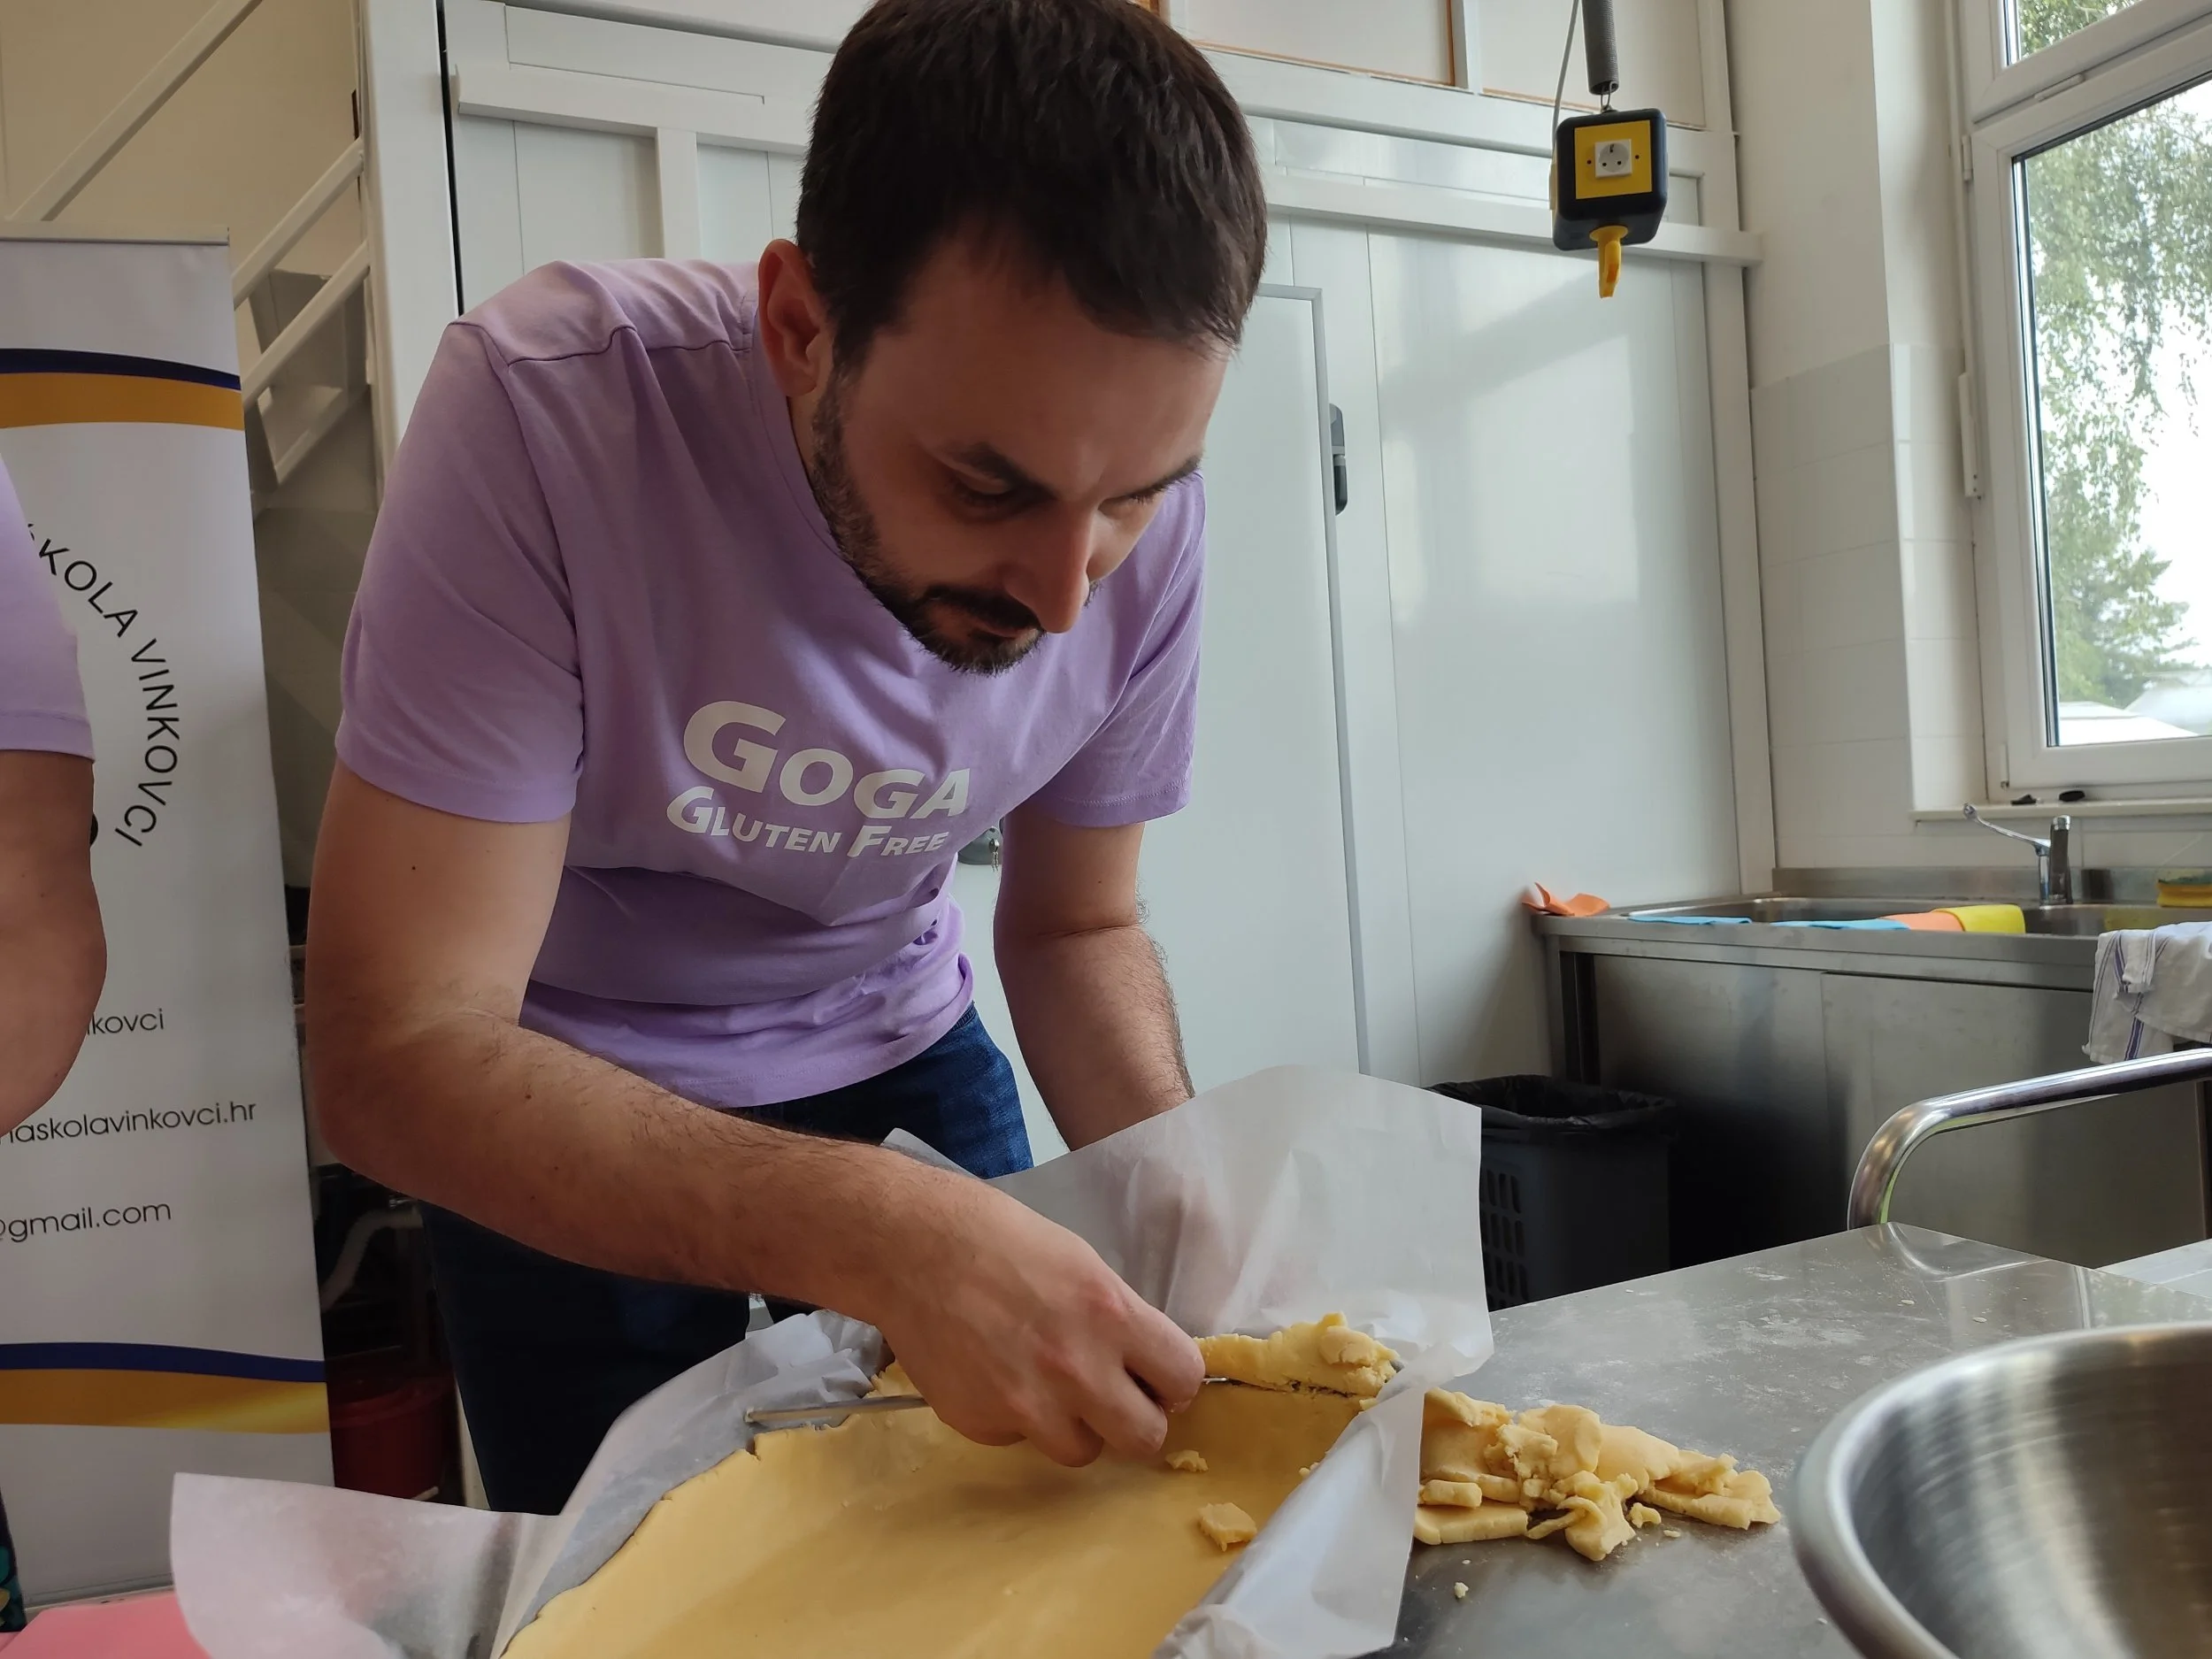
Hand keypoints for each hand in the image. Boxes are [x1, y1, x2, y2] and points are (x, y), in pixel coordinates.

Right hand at [860, 1166, 1201, 1467]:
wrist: (911, 1249)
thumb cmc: (1000, 1240)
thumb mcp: (1082, 1264)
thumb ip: (1120, 1320)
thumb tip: (1146, 1366)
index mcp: (1111, 1314)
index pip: (1184, 1379)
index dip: (1173, 1381)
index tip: (1157, 1377)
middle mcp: (1076, 1368)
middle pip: (1145, 1439)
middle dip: (1136, 1421)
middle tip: (1115, 1398)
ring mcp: (1027, 1404)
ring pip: (1082, 1451)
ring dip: (1074, 1426)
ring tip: (1046, 1384)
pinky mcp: (982, 1424)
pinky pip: (1020, 1441)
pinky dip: (1016, 1419)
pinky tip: (995, 1375)